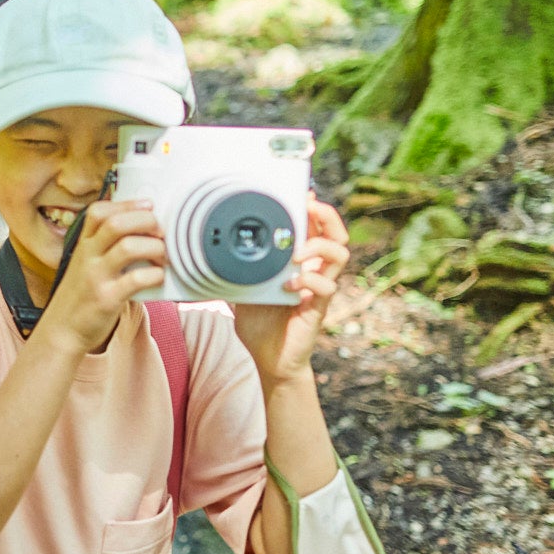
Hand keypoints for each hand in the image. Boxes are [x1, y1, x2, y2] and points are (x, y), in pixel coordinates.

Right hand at [40, 200, 168, 355]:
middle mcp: (87, 257)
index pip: (99, 212)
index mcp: (83, 246)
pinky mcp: (107, 298)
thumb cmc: (80, 297)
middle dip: (146, 221)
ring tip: (163, 257)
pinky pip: (136, 279)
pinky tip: (159, 277)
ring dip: (154, 248)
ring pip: (129, 247)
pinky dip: (154, 275)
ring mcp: (95, 277)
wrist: (61, 331)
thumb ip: (104, 249)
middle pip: (116, 224)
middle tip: (161, 232)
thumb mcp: (85, 266)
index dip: (126, 204)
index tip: (148, 205)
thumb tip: (142, 232)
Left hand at [233, 195, 349, 383]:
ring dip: (318, 246)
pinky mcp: (318, 308)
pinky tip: (289, 286)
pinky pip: (326, 287)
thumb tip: (213, 247)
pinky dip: (308, 281)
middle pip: (337, 234)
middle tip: (309, 209)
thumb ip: (237, 266)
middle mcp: (315, 270)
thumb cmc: (259, 321)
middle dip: (327, 216)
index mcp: (300, 261)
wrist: (268, 358)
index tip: (302, 195)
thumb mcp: (243, 285)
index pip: (316, 227)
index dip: (313, 208)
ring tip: (296, 253)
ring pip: (340, 254)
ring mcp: (319, 288)